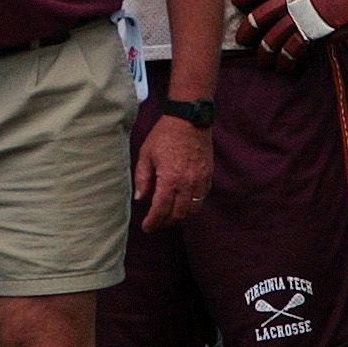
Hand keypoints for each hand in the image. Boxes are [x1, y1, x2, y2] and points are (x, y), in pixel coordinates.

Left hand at [133, 114, 213, 232]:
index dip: (153, 222)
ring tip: (169, 215)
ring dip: (180, 216)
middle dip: (165, 222)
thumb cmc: (165, 135)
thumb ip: (142, 178)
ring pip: (192, 210)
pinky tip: (183, 203)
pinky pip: (202, 198)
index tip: (146, 227)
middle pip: (178, 214)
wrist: (189, 119)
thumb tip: (139, 198)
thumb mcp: (146, 154)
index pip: (161, 210)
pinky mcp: (208, 176)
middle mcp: (187, 183)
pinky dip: (192, 205)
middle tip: (156, 223)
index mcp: (169, 179)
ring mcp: (200, 180)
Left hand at [231, 0, 347, 71]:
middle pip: (262, 12)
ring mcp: (304, 10)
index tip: (236, 0)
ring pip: (273, 33)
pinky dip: (287, 59)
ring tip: (263, 62)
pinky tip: (284, 67)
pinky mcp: (316, 26)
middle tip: (241, 40)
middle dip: (249, 28)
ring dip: (266, 50)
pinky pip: (293, 46)